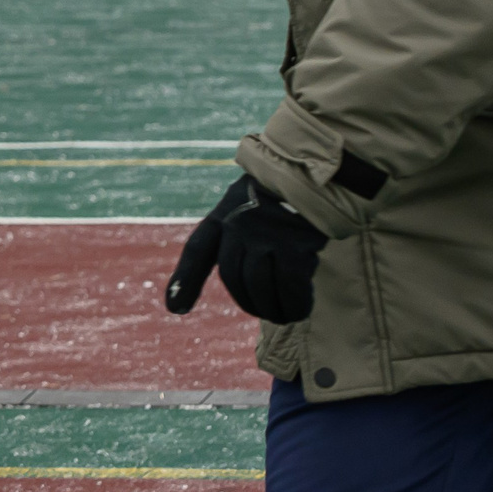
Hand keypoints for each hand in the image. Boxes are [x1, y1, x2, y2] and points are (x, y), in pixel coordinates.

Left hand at [164, 173, 327, 323]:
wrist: (316, 176)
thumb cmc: (278, 198)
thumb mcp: (246, 207)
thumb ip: (230, 240)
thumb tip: (203, 293)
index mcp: (224, 214)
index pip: (198, 249)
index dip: (185, 280)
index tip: (176, 307)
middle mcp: (240, 224)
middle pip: (233, 277)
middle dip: (248, 302)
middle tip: (267, 312)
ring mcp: (266, 233)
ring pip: (259, 285)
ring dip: (272, 308)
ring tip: (284, 315)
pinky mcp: (295, 243)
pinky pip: (291, 285)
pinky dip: (295, 303)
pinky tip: (301, 308)